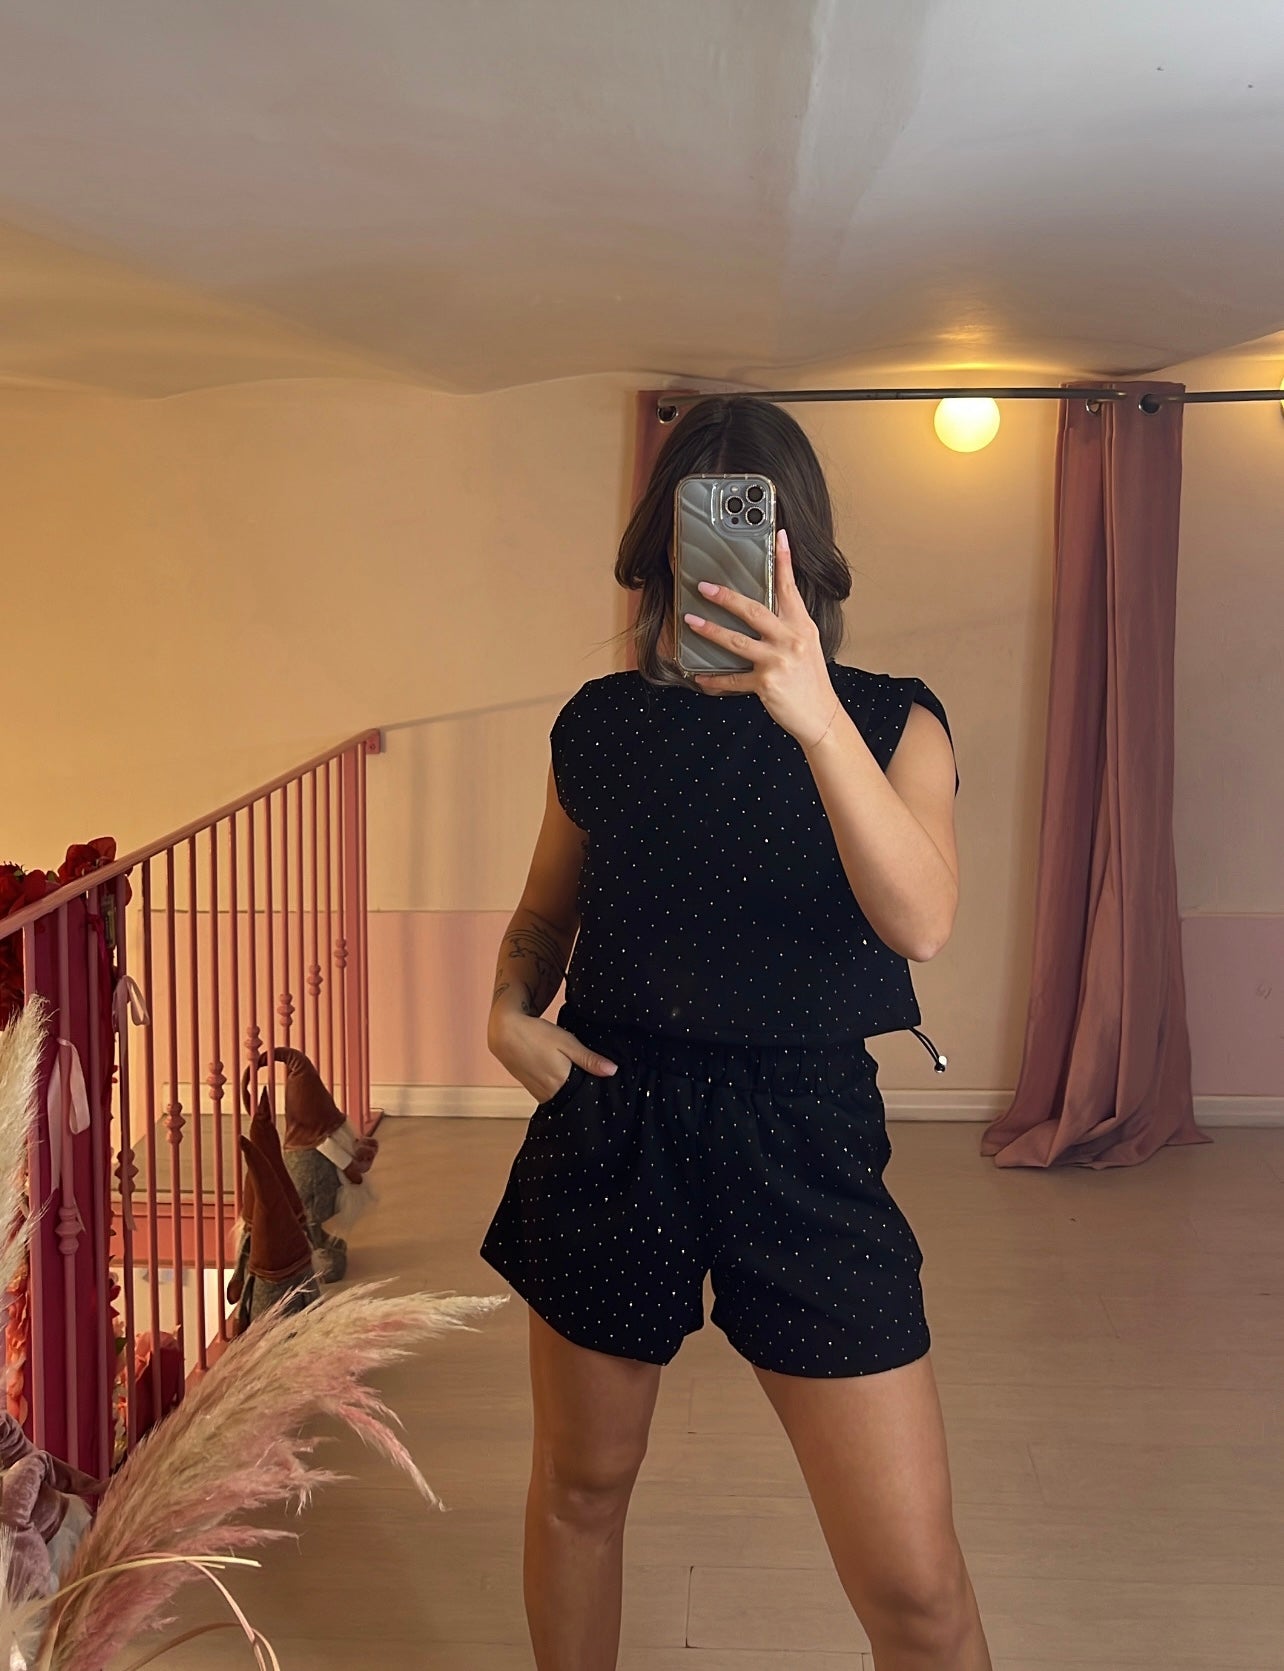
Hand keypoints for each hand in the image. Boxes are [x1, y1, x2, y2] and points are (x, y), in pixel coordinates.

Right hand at [490, 1013, 617, 1102]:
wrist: (505, 1033)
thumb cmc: (536, 1035)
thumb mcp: (567, 1042)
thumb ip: (589, 1059)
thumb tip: (612, 1071)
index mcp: (561, 1083)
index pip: (586, 1097)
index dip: (598, 1092)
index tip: (609, 1086)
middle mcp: (549, 1094)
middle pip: (575, 1100)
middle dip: (586, 1093)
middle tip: (596, 1079)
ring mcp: (539, 1094)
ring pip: (564, 1099)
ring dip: (573, 1091)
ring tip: (582, 1076)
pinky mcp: (534, 1092)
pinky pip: (553, 1096)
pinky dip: (561, 1090)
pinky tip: (565, 1077)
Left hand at [683, 530, 839, 747]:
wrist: (821, 716)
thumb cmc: (811, 680)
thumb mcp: (808, 645)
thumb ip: (789, 626)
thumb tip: (765, 608)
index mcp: (802, 626)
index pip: (790, 588)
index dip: (784, 561)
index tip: (778, 536)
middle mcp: (790, 640)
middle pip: (754, 610)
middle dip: (727, 597)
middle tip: (705, 586)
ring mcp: (778, 662)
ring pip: (737, 641)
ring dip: (710, 630)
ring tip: (691, 620)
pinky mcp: (766, 684)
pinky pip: (732, 679)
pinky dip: (714, 679)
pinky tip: (699, 676)